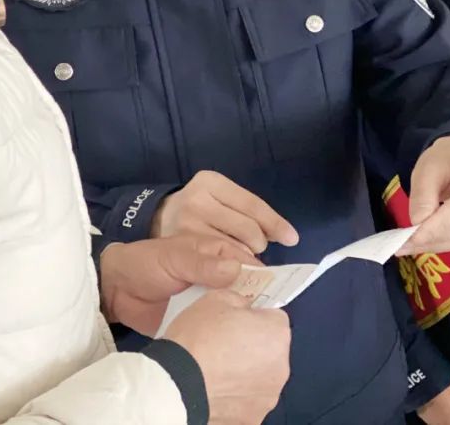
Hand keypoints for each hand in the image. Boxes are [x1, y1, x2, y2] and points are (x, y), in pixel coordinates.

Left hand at [99, 235, 257, 335]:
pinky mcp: (201, 324)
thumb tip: (236, 270)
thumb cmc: (145, 264)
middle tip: (270, 321)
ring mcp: (211, 302)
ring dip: (245, 323)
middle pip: (248, 290)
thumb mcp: (173, 257)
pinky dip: (227, 338)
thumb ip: (201, 264)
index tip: (278, 293)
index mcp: (217, 255)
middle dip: (258, 303)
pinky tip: (238, 348)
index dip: (264, 276)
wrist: (116, 291)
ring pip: (236, 312)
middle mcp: (219, 279)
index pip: (248, 263)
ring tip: (259, 338)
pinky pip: (219, 330)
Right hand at [151, 170, 298, 254]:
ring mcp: (187, 225)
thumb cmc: (199, 212)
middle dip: (258, 243)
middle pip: (248, 229)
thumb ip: (247, 213)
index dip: (275, 223)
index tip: (291, 238)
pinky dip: (230, 268)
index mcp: (211, 182)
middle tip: (252, 247)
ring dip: (245, 258)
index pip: (253, 205)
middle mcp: (197, 200)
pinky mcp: (182, 249)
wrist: (157, 223)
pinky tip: (228, 267)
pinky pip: (220, 264)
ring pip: (236, 249)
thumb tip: (284, 237)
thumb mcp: (219, 201)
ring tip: (238, 257)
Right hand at [165, 291, 290, 424]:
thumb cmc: (197, 339)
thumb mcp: (216, 298)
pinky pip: (246, 399)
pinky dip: (234, 395)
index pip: (274, 318)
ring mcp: (267, 397)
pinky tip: (213, 387)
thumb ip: (238, 300)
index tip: (236, 320)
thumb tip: (244, 307)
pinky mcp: (251, 418)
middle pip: (269, 350)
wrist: (176, 384)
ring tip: (214, 368)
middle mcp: (280, 369)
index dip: (253, 316)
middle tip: (222, 343)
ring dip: (244, 372)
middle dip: (251, 345)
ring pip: (259, 377)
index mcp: (276, 335)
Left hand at [400, 137, 449, 255]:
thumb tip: (419, 225)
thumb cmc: (447, 160)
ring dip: (447, 243)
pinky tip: (436, 242)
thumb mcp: (427, 169)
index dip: (440, 225)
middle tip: (410, 244)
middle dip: (441, 237)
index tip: (414, 238)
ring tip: (418, 244)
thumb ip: (422, 197)